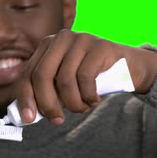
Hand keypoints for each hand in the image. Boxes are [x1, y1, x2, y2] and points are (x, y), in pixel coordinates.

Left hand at [16, 30, 156, 124]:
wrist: (130, 67)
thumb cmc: (91, 78)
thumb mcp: (65, 83)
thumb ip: (48, 92)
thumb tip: (29, 115)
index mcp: (47, 46)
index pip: (28, 73)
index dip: (26, 98)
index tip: (28, 118)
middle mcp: (61, 38)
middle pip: (42, 75)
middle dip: (47, 103)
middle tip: (57, 119)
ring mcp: (81, 39)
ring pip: (64, 80)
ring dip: (73, 103)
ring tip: (82, 107)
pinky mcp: (100, 46)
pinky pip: (85, 77)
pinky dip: (88, 96)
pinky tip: (94, 99)